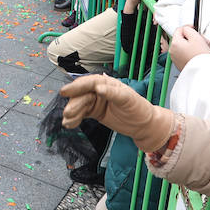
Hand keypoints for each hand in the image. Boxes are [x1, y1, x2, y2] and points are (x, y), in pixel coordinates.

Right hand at [58, 75, 174, 150]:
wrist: (144, 126)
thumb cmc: (139, 109)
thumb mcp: (128, 99)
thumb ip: (113, 93)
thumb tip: (98, 88)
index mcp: (108, 84)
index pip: (89, 83)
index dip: (77, 86)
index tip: (65, 91)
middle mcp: (100, 91)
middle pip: (82, 95)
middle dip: (74, 104)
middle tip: (67, 113)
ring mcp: (97, 102)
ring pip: (80, 105)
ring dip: (72, 113)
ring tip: (68, 122)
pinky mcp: (95, 112)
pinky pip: (82, 114)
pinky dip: (75, 119)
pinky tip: (70, 124)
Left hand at [168, 25, 209, 71]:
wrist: (203, 72)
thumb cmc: (200, 56)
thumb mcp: (195, 37)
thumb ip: (188, 29)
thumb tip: (185, 29)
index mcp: (174, 43)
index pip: (179, 29)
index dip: (188, 27)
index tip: (195, 28)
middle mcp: (172, 51)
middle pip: (180, 38)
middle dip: (190, 37)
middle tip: (200, 40)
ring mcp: (175, 58)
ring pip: (182, 46)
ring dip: (190, 45)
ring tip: (199, 48)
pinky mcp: (179, 64)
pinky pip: (183, 54)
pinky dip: (189, 53)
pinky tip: (196, 55)